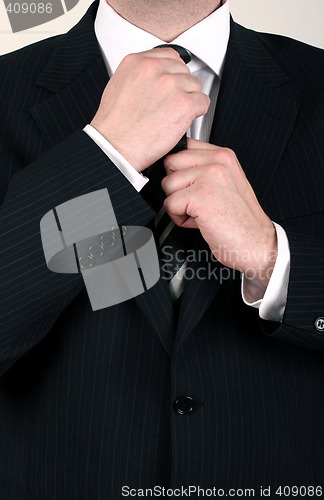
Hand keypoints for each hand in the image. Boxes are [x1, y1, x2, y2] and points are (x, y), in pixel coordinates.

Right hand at [90, 48, 209, 171]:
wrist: (116, 147)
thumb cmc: (115, 126)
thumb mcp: (119, 85)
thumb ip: (140, 75)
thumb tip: (156, 76)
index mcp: (137, 61)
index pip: (170, 56)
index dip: (173, 74)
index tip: (171, 86)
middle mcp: (154, 68)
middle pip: (184, 71)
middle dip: (181, 88)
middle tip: (170, 105)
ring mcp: (171, 85)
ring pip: (195, 86)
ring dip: (188, 101)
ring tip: (173, 115)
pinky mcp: (184, 104)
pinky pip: (203, 102)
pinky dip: (197, 113)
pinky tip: (182, 121)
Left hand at [162, 139, 277, 286]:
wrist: (256, 244)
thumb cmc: (239, 220)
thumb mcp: (225, 183)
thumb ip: (203, 169)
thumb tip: (173, 166)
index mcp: (223, 155)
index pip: (183, 146)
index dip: (179, 169)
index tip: (190, 184)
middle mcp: (217, 161)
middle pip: (170, 163)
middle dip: (176, 186)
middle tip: (197, 202)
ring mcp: (209, 177)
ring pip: (167, 184)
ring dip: (178, 204)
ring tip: (200, 212)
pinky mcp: (200, 196)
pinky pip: (170, 204)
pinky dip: (179, 219)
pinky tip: (199, 221)